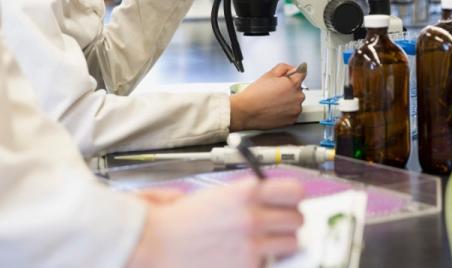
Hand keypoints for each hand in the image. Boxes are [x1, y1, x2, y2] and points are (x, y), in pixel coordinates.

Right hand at [127, 178, 304, 267]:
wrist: (154, 245)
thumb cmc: (179, 222)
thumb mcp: (215, 195)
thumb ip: (246, 195)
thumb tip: (270, 197)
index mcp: (245, 193)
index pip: (295, 191)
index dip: (292, 198)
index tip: (287, 202)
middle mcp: (253, 217)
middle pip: (297, 219)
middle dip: (286, 223)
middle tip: (273, 226)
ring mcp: (252, 246)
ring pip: (290, 244)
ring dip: (279, 244)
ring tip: (261, 244)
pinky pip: (271, 264)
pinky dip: (263, 262)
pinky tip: (247, 258)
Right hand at [229, 63, 305, 130]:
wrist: (246, 112)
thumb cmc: (255, 95)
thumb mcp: (268, 74)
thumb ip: (284, 68)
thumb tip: (292, 69)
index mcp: (292, 83)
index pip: (302, 74)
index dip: (294, 74)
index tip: (292, 75)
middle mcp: (297, 97)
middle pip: (298, 89)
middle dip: (289, 89)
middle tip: (275, 91)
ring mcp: (295, 110)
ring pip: (296, 101)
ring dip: (289, 101)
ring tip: (274, 102)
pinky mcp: (292, 120)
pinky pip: (293, 113)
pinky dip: (287, 111)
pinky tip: (275, 109)